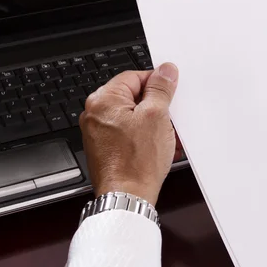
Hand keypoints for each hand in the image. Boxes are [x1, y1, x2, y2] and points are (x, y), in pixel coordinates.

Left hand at [80, 63, 178, 205]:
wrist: (128, 196)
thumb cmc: (137, 162)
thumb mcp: (157, 116)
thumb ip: (160, 89)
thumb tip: (165, 71)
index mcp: (103, 100)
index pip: (134, 76)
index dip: (156, 83)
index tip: (171, 91)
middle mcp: (95, 114)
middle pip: (133, 97)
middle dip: (156, 106)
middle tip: (170, 117)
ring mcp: (99, 132)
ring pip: (133, 116)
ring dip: (153, 123)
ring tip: (166, 136)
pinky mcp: (106, 148)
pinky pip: (129, 133)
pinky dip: (145, 136)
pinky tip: (159, 147)